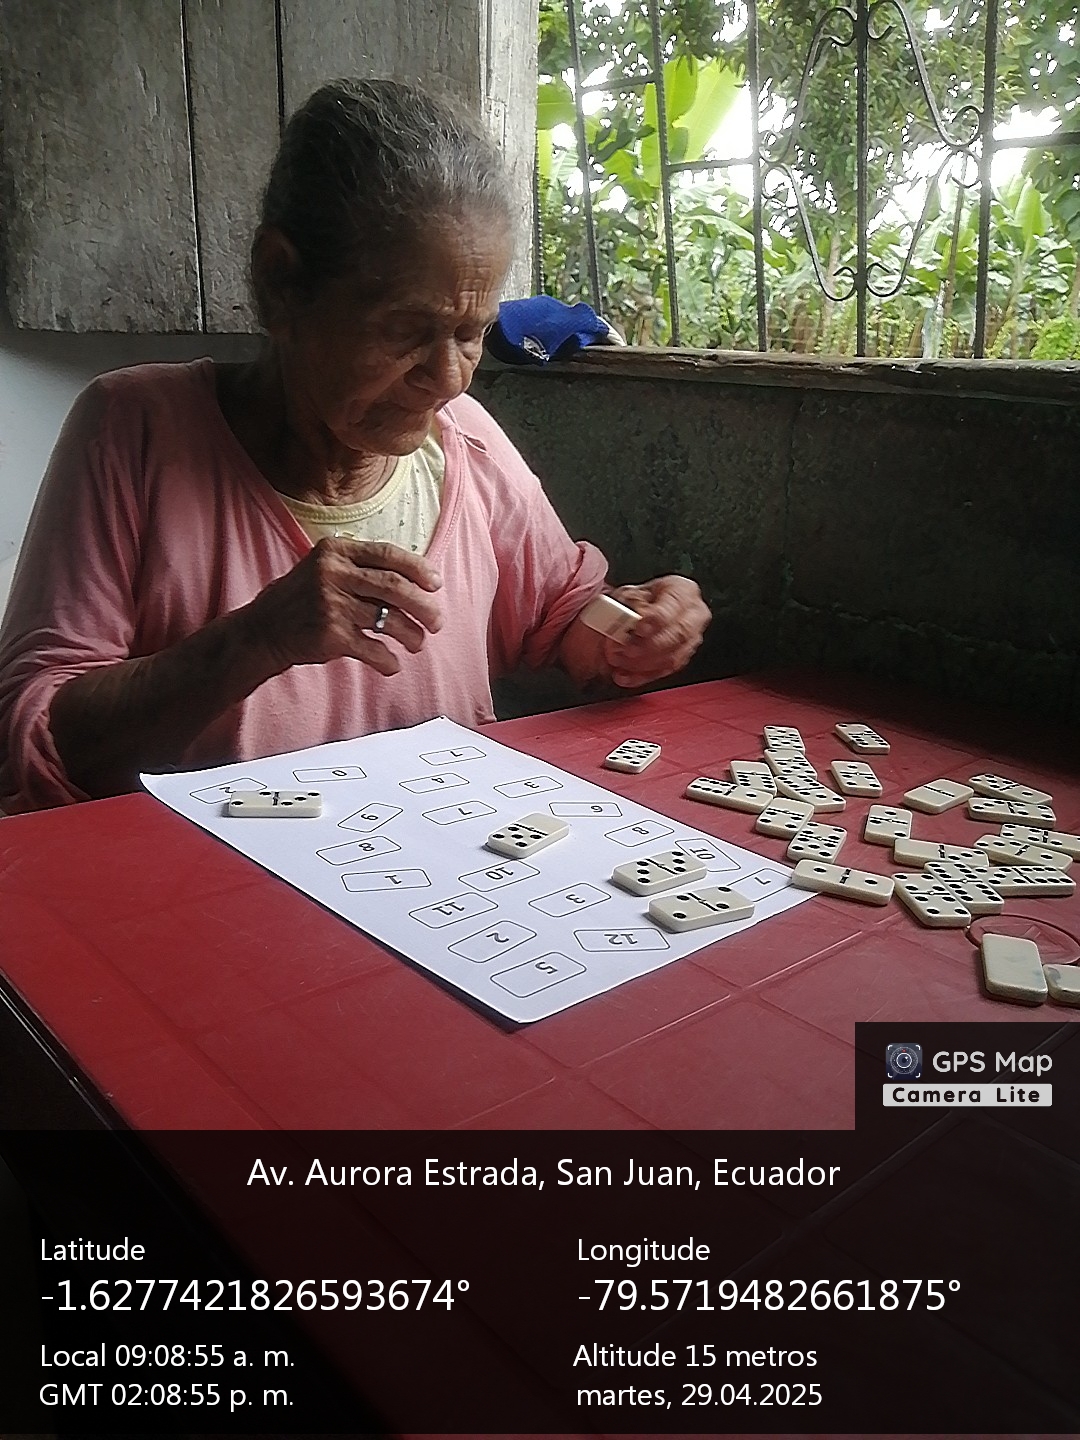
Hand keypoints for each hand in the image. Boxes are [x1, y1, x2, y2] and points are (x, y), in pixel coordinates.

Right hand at [245, 538, 443, 675]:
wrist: (262, 631)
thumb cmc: (303, 599)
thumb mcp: (325, 569)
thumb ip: (362, 568)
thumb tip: (417, 581)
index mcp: (336, 551)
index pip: (388, 555)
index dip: (419, 569)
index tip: (436, 584)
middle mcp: (333, 573)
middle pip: (395, 588)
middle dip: (424, 607)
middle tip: (437, 621)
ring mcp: (331, 604)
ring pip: (389, 621)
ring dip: (411, 636)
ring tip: (417, 644)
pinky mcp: (330, 635)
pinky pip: (373, 649)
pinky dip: (388, 661)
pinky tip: (392, 665)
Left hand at [602, 576, 710, 687]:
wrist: (645, 611)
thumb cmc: (641, 600)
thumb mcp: (630, 594)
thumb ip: (628, 607)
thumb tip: (625, 624)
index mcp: (682, 591)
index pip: (673, 605)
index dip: (656, 620)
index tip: (638, 629)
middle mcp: (694, 614)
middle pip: (678, 634)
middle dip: (649, 647)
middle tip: (626, 651)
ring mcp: (692, 638)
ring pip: (673, 657)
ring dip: (643, 664)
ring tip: (620, 662)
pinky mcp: (683, 658)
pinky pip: (666, 671)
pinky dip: (643, 676)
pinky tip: (626, 676)